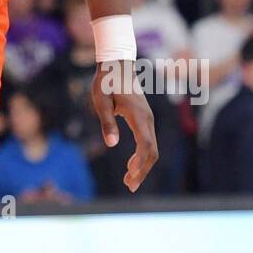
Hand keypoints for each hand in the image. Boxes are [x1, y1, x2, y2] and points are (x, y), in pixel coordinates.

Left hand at [90, 60, 158, 192]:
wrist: (117, 65)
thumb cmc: (106, 82)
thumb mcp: (101, 101)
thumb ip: (107, 122)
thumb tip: (111, 144)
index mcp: (138, 116)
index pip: (146, 146)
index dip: (140, 163)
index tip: (130, 176)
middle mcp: (147, 120)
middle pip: (152, 152)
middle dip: (142, 171)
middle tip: (129, 187)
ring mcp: (148, 120)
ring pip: (152, 149)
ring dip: (142, 166)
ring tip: (129, 181)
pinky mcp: (145, 119)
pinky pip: (148, 142)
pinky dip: (142, 157)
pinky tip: (130, 165)